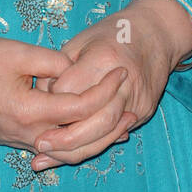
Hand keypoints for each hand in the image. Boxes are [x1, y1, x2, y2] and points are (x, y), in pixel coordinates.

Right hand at [0, 30, 135, 156]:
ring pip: (64, 147)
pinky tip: (83, 127)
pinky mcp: (10, 139)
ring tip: (118, 123)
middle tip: (131, 106)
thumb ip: (54, 62)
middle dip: (108, 122)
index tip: (123, 72)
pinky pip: (48, 145)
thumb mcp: (18, 52)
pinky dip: (70, 138)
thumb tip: (76, 72)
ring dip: (93, 135)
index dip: (106, 90)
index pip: (80, 108)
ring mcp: (16, 141)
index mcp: (29, 111)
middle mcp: (25, 135)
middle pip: (78, 138)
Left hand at [29, 0, 191, 169]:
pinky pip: (115, 134)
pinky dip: (93, 145)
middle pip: (92, 123)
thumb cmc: (112, 33)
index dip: (51, 100)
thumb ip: (59, 68)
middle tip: (39, 146)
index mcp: (103, 59)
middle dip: (63, 139)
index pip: (70, 92)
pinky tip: (71, 153)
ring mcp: (137, 101)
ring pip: (105, 135)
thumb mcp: (80, 41)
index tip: (35, 102)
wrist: (156, 33)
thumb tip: (40, 96)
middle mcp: (124, 84)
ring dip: (76, 150)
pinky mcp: (144, 111)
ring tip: (48, 158)